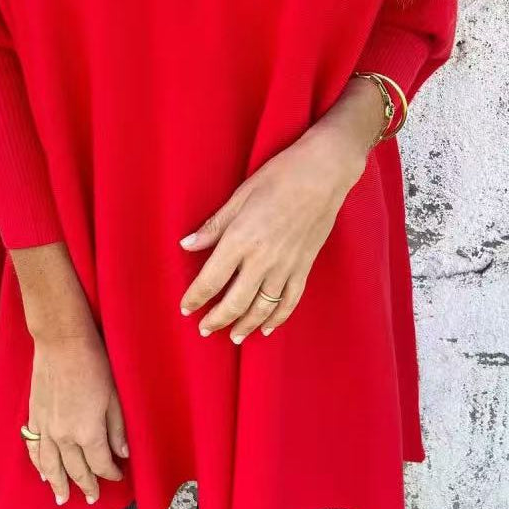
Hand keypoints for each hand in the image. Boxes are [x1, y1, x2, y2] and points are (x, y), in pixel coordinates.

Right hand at [9, 242, 128, 504]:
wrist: (62, 342)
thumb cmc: (94, 364)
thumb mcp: (115, 396)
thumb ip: (117, 428)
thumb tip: (122, 454)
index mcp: (88, 432)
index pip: (101, 464)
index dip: (110, 474)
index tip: (118, 478)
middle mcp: (64, 437)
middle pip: (75, 470)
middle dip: (85, 485)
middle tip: (91, 499)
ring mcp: (45, 428)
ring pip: (51, 466)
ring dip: (58, 484)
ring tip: (62, 498)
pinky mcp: (34, 417)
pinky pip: (34, 449)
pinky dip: (38, 464)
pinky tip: (42, 473)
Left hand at [178, 98, 374, 341]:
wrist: (324, 172)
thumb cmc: (280, 176)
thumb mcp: (240, 195)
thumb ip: (214, 226)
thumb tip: (187, 245)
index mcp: (241, 239)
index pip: (210, 280)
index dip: (195, 298)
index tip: (185, 308)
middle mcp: (262, 259)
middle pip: (234, 302)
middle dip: (216, 320)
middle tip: (204, 329)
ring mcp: (287, 266)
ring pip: (262, 308)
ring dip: (244, 325)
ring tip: (232, 336)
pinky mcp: (305, 266)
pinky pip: (289, 301)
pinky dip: (278, 318)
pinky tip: (266, 328)